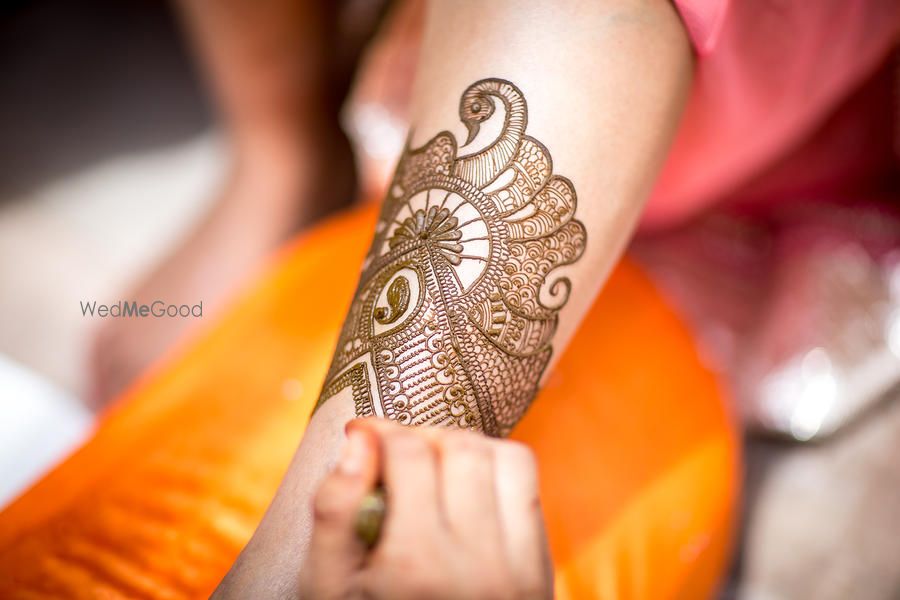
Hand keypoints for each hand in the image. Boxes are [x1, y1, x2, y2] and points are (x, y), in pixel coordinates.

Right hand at [299, 418, 552, 598]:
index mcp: (417, 568)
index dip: (380, 430)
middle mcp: (479, 564)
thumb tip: (357, 440)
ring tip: (434, 468)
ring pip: (507, 458)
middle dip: (423, 436)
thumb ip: (333, 512)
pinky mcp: (541, 575)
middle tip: (395, 453)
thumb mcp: (325, 589)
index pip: (410, 454)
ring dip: (468, 449)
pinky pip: (529, 493)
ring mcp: (520, 570)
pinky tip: (467, 495)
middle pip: (462, 447)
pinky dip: (499, 475)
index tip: (362, 434)